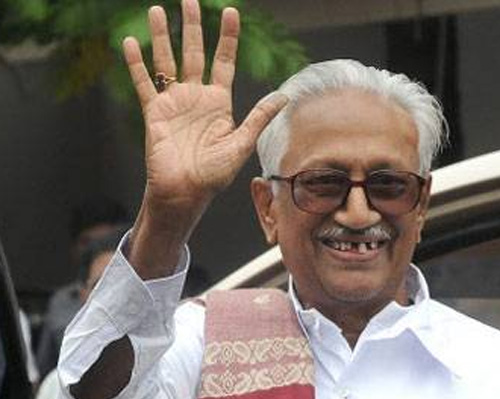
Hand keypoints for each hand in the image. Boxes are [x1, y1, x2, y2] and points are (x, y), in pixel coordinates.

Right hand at [122, 0, 286, 276]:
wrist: (184, 193)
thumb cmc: (213, 175)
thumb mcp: (240, 145)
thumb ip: (258, 118)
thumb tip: (283, 96)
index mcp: (219, 102)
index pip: (224, 61)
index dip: (227, 37)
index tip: (230, 11)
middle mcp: (196, 97)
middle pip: (195, 53)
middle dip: (193, 27)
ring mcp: (174, 103)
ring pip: (167, 61)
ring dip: (163, 36)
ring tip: (158, 10)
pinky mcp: (154, 113)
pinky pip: (144, 83)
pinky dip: (136, 64)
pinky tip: (131, 42)